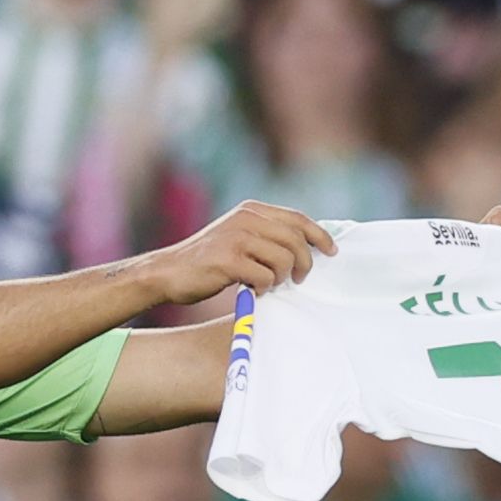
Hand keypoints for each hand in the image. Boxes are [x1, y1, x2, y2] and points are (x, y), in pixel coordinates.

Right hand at [144, 200, 337, 304]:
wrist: (168, 271)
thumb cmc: (207, 260)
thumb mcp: (237, 236)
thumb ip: (265, 235)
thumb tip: (306, 246)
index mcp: (251, 209)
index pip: (297, 218)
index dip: (319, 235)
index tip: (332, 251)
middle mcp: (246, 218)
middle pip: (296, 240)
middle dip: (304, 263)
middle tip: (298, 280)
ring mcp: (237, 238)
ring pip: (284, 259)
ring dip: (282, 278)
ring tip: (268, 284)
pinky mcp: (228, 260)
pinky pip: (265, 276)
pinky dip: (263, 288)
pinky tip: (251, 291)